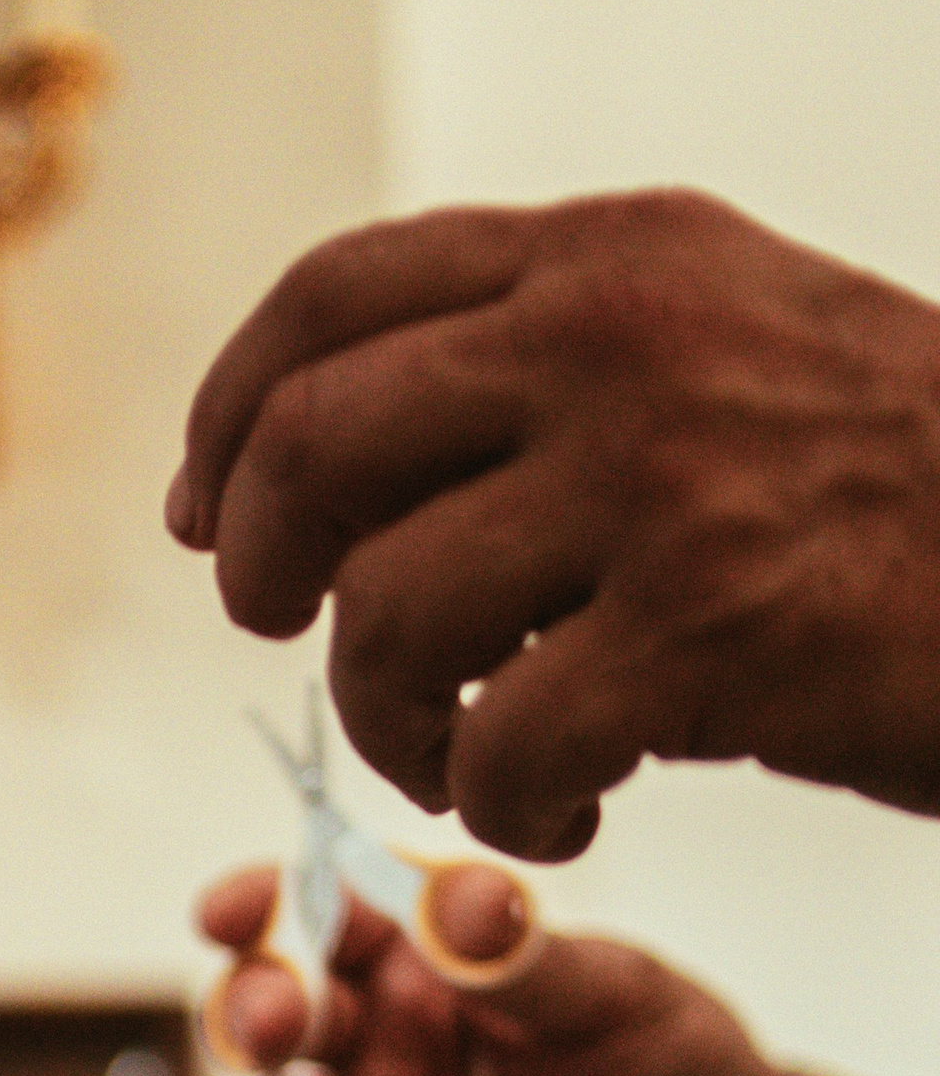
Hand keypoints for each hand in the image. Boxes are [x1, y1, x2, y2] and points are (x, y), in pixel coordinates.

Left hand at [167, 190, 939, 857]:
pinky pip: (497, 747)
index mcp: (611, 254)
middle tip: (290, 642)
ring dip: (391, 722)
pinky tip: (566, 821)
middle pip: (311, 446)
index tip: (204, 519)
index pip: (333, 295)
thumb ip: (547, 357)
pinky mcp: (706, 630)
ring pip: (384, 614)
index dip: (229, 415)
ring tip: (466, 758)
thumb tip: (329, 450)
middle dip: (259, 569)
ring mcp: (658, 479)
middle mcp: (615, 337)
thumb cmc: (897, 485)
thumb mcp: (727, 339)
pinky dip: (501, 816)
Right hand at [198, 860, 832, 1075]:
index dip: (259, 907)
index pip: (315, 913)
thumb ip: (521, 955)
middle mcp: (386, 1038)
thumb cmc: (675, 1070)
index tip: (229, 913)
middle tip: (288, 1028)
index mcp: (427, 956)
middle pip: (265, 1015)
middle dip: (256, 1014)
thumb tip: (455, 898)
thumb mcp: (616, 997)